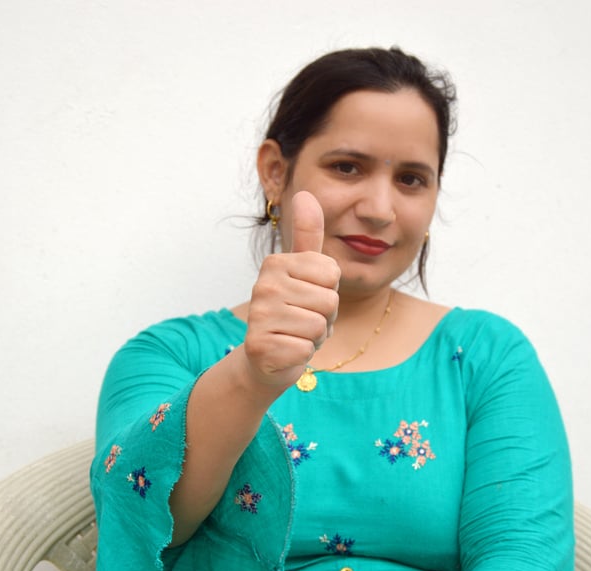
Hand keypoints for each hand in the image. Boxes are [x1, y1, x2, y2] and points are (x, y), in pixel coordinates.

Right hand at [242, 191, 339, 388]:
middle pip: (329, 301)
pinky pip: (306, 350)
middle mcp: (263, 285)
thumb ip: (308, 234)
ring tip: (295, 334)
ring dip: (314, 337)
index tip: (309, 296)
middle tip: (303, 320)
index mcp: (275, 262)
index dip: (329, 290)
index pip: (331, 273)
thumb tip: (306, 193)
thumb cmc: (293, 310)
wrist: (267, 357)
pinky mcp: (260, 347)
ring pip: (319, 326)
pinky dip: (302, 355)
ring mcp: (259, 316)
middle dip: (324, 317)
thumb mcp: (304, 270)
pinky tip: (287, 351)